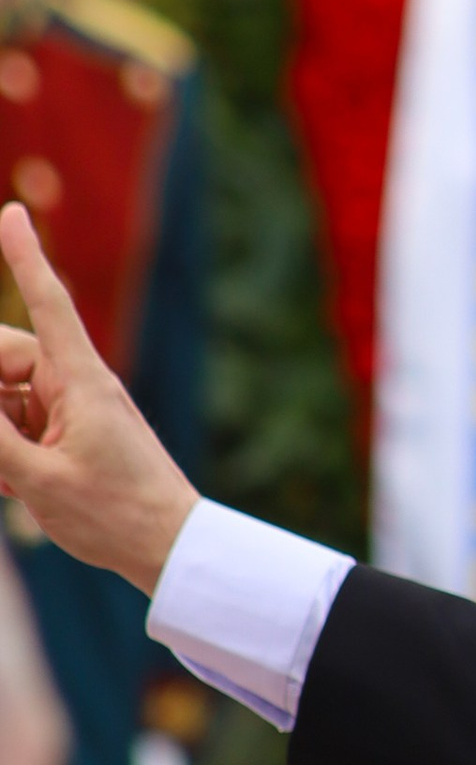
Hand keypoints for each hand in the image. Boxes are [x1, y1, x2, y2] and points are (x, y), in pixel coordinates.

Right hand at [0, 203, 199, 586]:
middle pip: (2, 360)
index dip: (24, 258)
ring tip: (13, 475)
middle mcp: (76, 386)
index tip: (10, 213)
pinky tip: (10, 484)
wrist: (170, 550)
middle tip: (7, 452)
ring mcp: (72, 411)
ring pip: (2, 399)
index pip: (47, 304)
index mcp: (80, 382)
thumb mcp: (39, 479)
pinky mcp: (70, 437)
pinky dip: (3, 451)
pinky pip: (17, 427)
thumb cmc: (116, 515)